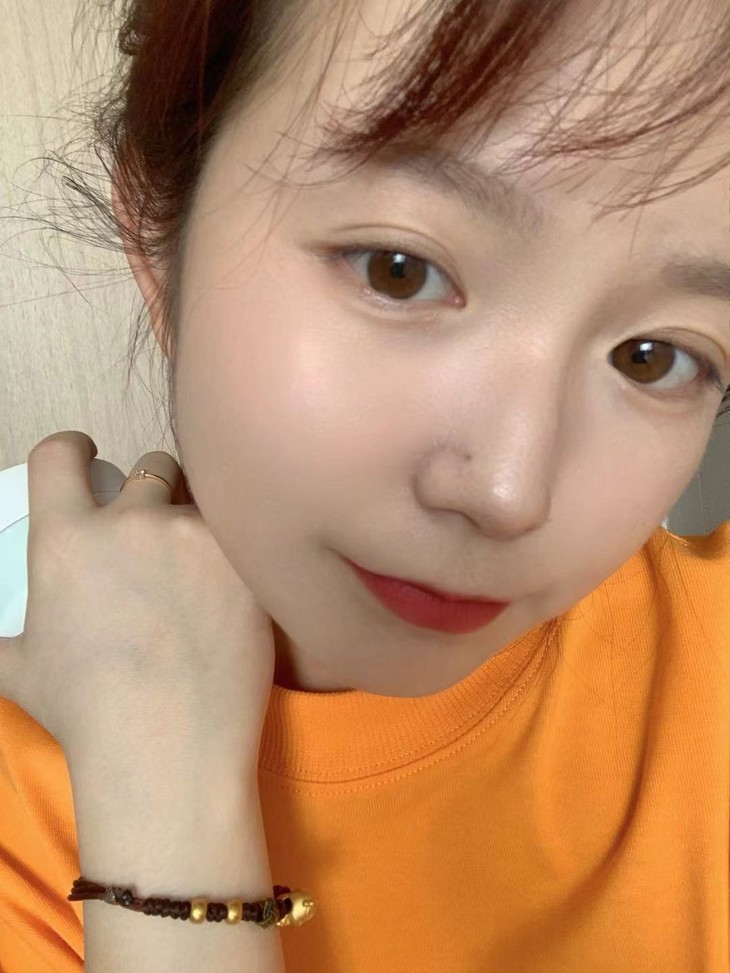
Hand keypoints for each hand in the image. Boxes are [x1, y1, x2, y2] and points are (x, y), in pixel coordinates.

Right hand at [0, 430, 275, 782]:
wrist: (167, 746)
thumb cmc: (86, 711)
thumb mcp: (19, 668)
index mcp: (66, 538)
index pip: (58, 454)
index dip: (72, 449)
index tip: (86, 454)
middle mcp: (129, 522)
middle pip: (152, 464)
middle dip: (154, 484)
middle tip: (159, 527)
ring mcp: (192, 536)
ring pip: (204, 501)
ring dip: (199, 523)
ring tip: (200, 574)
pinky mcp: (244, 559)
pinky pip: (243, 533)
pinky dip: (237, 552)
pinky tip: (231, 593)